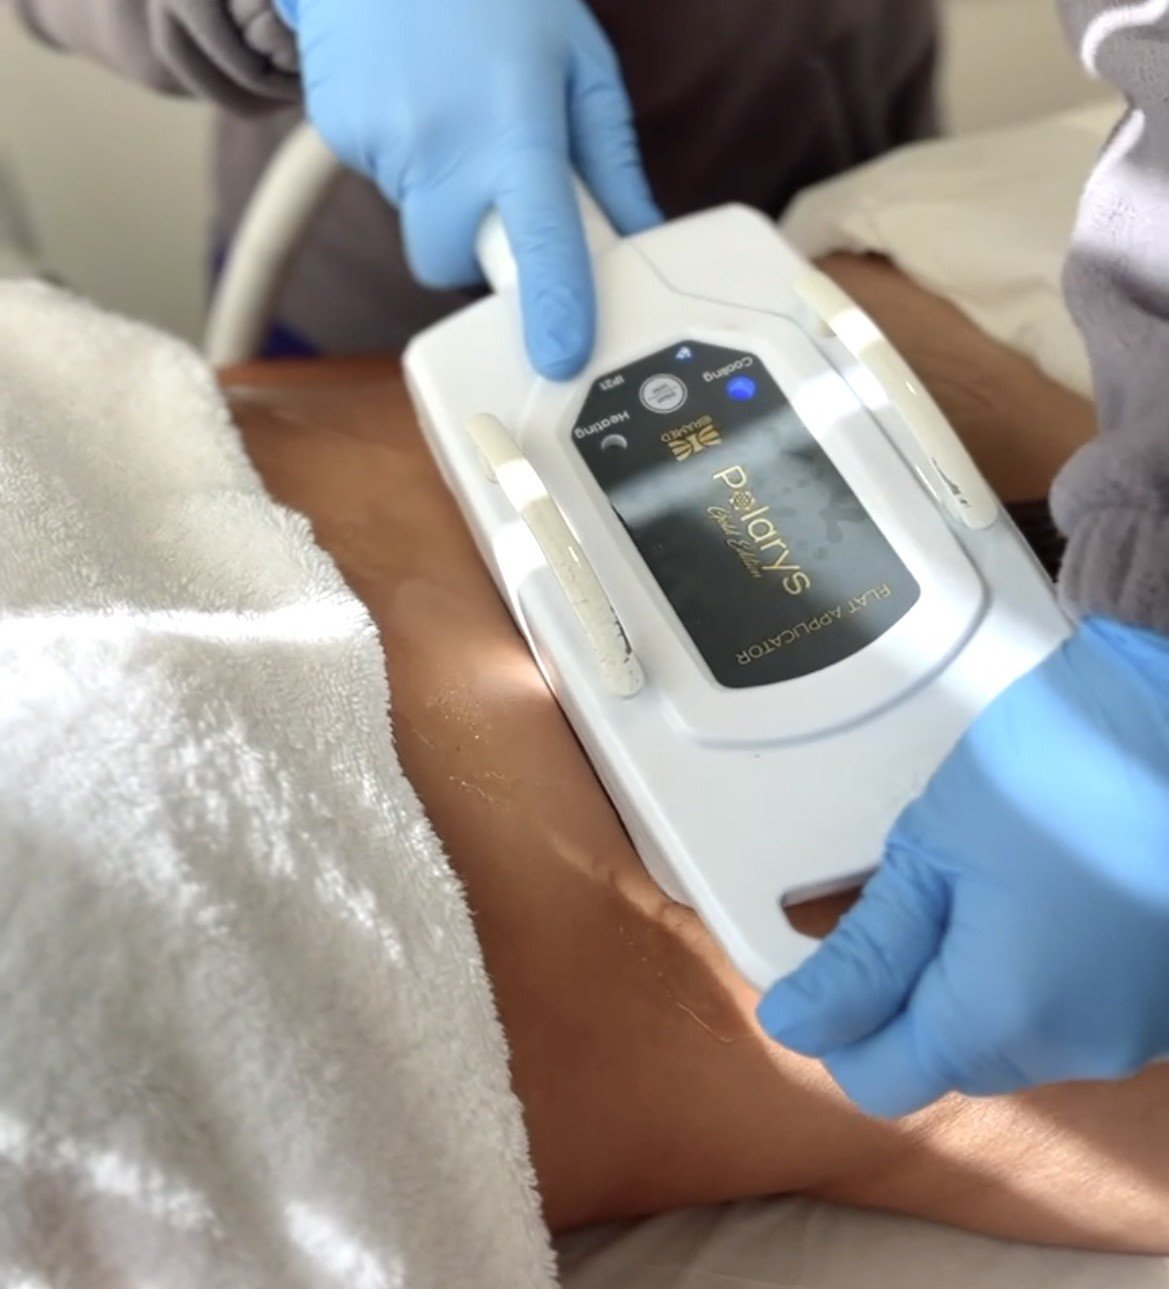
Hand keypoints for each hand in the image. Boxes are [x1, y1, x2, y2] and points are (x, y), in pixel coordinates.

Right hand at [273, 0, 659, 377]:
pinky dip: (401, 154)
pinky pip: (381, 177)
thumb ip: (610, 160)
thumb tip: (636, 239)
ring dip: (438, 186)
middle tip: (485, 181)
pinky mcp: (339, 132)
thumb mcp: (576, 62)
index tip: (559, 356)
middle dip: (469, 244)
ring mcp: (381, 139)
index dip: (552, 304)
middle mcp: (442, 142)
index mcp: (515, 125)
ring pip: (416, 218)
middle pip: (449, 261)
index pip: (541, 237)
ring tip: (449, 104)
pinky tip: (413, 95)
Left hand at [757, 617, 1168, 1116]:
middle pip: (947, 1060)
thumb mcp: (937, 850)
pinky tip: (1039, 884)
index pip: (881, 1079)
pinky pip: (1068, 1007)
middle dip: (906, 992)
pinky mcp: (1163, 997)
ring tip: (983, 874)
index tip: (823, 955)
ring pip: (1009, 1035)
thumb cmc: (1068, 765)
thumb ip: (866, 953)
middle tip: (906, 890)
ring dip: (971, 975)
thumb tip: (793, 1024)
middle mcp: (1080, 1050)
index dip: (835, 1022)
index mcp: (1006, 1020)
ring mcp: (1135, 1028)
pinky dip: (1033, 965)